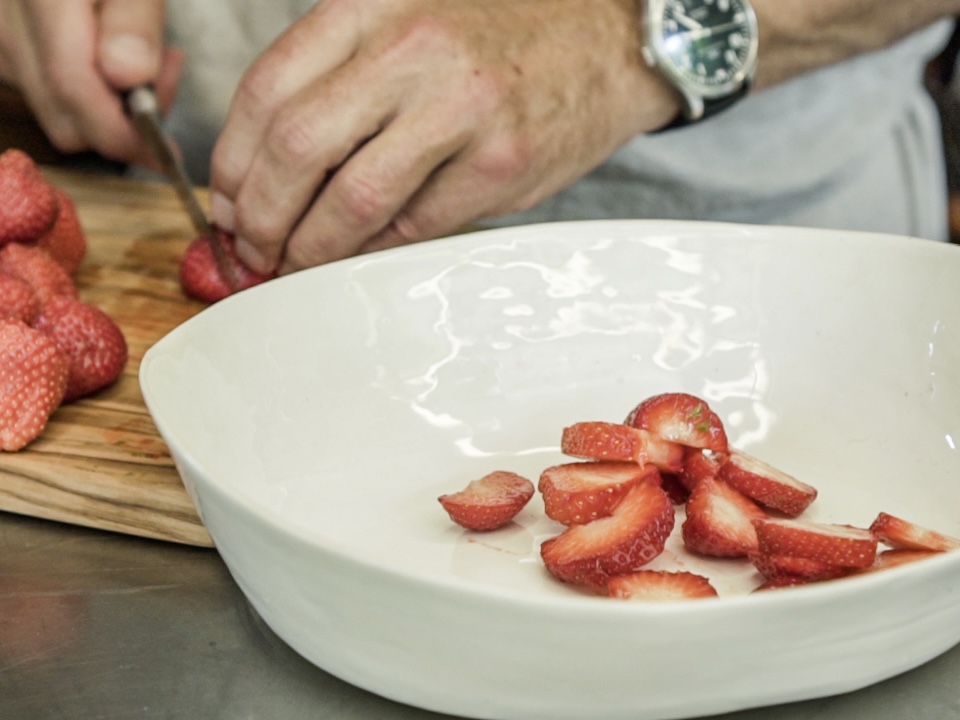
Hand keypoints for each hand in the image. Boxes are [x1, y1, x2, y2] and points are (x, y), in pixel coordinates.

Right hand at [0, 0, 182, 167]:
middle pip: (67, 121)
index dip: (126, 135)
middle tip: (165, 74)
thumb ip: (133, 20)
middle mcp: (7, 27)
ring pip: (57, 114)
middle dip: (125, 124)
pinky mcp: (3, 49)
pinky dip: (87, 90)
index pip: (74, 91)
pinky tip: (109, 53)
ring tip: (143, 55)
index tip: (169, 153)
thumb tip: (128, 76)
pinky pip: (46, 93)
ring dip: (108, 108)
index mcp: (42, 1)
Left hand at [209, 0, 679, 273]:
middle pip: (297, 148)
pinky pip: (413, 225)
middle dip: (259, 214)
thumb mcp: (406, 18)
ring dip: (309, 245)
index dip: (233, 161)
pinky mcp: (499, 165)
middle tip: (253, 244)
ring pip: (351, 199)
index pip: (268, 89)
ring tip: (294, 260)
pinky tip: (362, 250)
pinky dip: (375, 248)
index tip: (227, 200)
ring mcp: (460, 110)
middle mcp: (412, 51)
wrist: (608, 37)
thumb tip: (267, 166)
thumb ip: (338, 74)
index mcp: (372, 7)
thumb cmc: (499, 32)